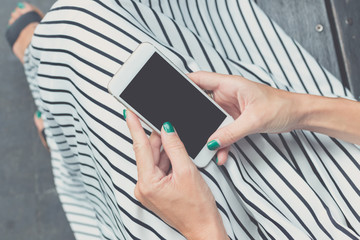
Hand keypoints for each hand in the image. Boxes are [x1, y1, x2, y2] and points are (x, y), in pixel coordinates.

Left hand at [126, 110, 227, 239]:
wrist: (203, 228)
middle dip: (160, 139)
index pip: (140, 147)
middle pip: (149, 153)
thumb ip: (175, 147)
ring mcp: (148, 190)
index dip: (134, 127)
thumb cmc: (197, 207)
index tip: (128, 112)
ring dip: (166, 152)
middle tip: (170, 127)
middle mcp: (143, 187)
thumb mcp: (187, 171)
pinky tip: (178, 162)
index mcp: (148, 183)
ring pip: (154, 160)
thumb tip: (166, 128)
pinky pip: (158, 169)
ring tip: (181, 156)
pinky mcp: (154, 191)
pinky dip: (167, 161)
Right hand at [188, 71, 300, 164]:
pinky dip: (221, 142)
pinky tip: (221, 153)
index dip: (183, 82)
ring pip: (211, 120)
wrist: (297, 115)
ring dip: (209, 134)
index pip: (200, 79)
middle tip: (185, 127)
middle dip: (194, 116)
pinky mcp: (236, 119)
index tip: (170, 91)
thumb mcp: (254, 120)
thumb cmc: (281, 106)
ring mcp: (230, 108)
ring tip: (205, 147)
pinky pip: (222, 131)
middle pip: (201, 103)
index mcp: (230, 85)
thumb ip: (230, 132)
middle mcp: (227, 94)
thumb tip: (212, 142)